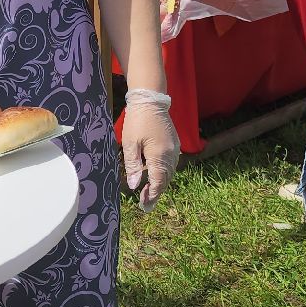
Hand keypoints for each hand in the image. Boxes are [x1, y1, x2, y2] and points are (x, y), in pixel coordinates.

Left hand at [121, 88, 178, 210]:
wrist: (150, 100)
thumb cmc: (137, 120)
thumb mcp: (130, 143)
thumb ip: (133, 165)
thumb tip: (135, 186)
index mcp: (159, 155)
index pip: (158, 182)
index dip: (152, 196)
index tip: (144, 206)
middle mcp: (171, 154)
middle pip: (166, 180)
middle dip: (156, 193)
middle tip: (145, 204)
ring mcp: (174, 148)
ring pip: (170, 173)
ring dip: (161, 184)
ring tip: (149, 194)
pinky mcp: (174, 144)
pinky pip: (171, 164)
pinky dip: (164, 174)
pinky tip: (156, 176)